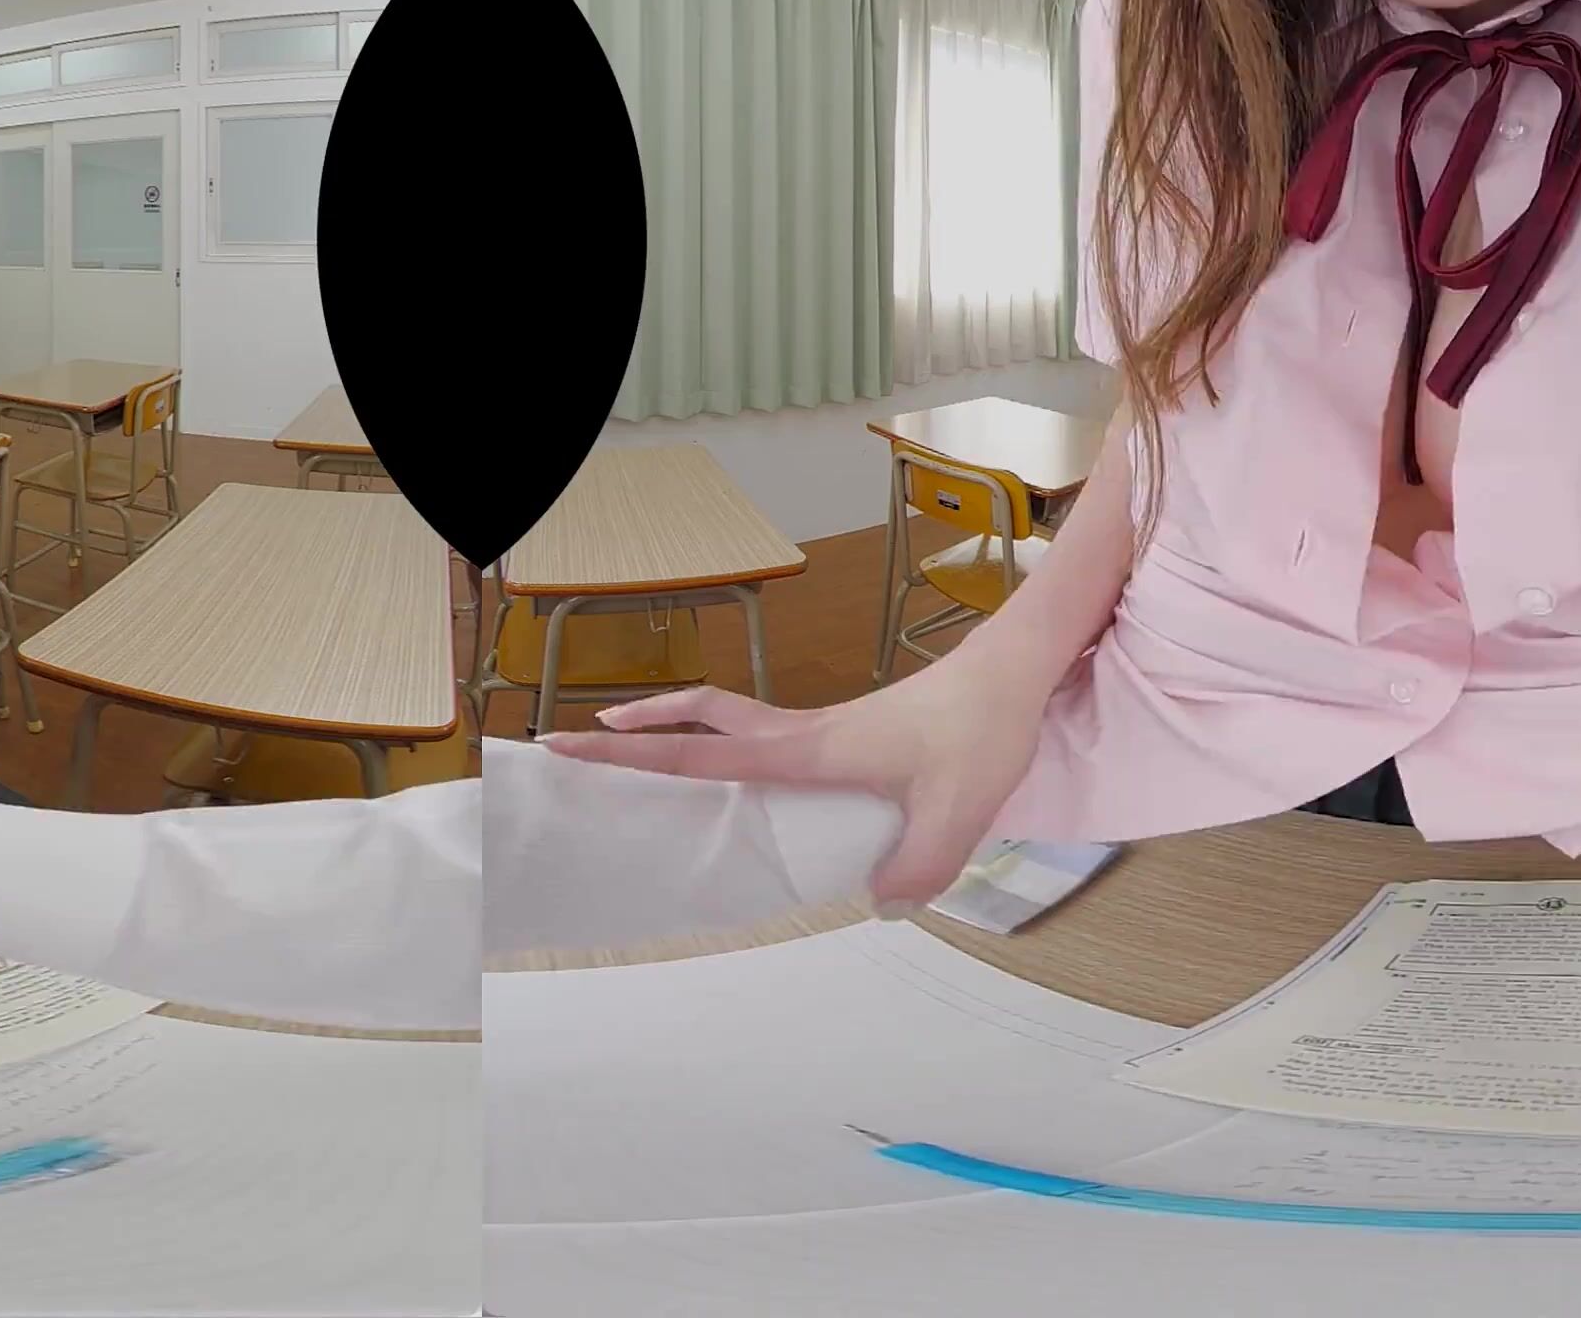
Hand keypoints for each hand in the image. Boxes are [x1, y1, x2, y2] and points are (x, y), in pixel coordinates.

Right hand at [541, 649, 1058, 912]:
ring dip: (679, 732)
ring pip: (728, 723)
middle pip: (698, 721)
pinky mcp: (843, 735)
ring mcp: (820, 730)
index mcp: (809, 749)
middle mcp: (802, 734)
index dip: (632, 751)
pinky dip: (727, 747)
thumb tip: (880, 907)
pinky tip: (744, 785)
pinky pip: (763, 740)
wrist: (1011, 674)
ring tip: (642, 756)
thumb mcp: (958, 812)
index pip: (700, 750)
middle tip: (576, 741)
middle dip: (635, 731)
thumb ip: (919, 866)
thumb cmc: (980, 731)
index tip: (569, 743)